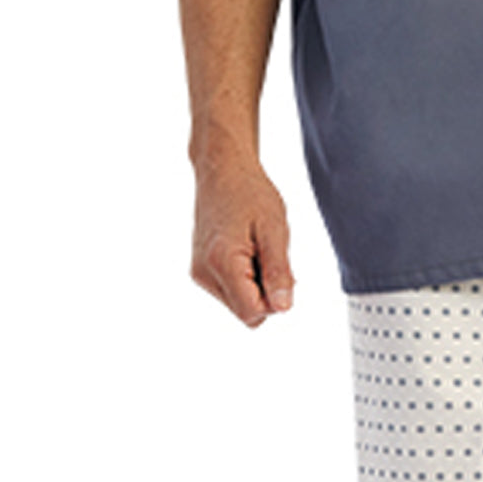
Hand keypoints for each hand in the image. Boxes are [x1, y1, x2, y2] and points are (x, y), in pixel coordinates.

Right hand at [191, 156, 294, 326]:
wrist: (222, 169)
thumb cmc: (250, 192)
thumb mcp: (275, 228)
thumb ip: (278, 271)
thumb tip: (283, 308)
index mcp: (222, 264)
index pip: (252, 312)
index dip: (275, 299)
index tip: (282, 270)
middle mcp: (204, 274)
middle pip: (246, 311)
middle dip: (266, 290)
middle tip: (270, 252)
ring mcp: (199, 273)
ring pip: (239, 302)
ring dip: (256, 283)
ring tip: (257, 246)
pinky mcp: (200, 270)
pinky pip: (230, 289)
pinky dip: (245, 276)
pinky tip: (246, 247)